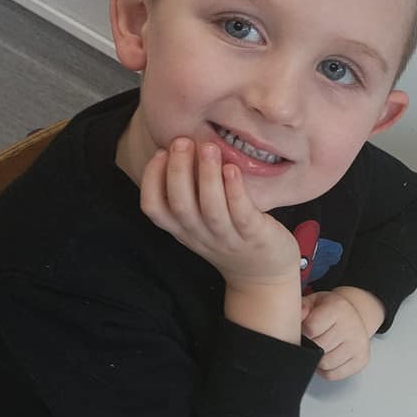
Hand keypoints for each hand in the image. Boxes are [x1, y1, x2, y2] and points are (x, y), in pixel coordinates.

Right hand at [139, 138, 299, 289]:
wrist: (264, 276)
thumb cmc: (232, 238)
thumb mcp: (202, 222)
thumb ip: (189, 194)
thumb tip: (179, 148)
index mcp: (183, 229)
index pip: (154, 208)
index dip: (151, 179)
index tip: (161, 152)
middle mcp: (201, 235)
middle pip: (180, 205)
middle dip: (177, 170)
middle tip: (183, 141)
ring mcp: (228, 238)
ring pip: (210, 209)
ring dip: (207, 175)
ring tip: (208, 147)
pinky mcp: (254, 237)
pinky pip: (241, 214)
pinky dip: (235, 191)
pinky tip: (232, 169)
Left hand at [301, 287, 383, 379]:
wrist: (354, 318)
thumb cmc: (331, 311)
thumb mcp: (315, 301)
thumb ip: (303, 307)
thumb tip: (299, 315)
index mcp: (338, 308)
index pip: (311, 328)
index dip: (303, 332)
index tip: (306, 329)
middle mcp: (352, 326)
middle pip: (319, 347)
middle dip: (311, 346)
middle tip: (313, 340)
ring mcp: (358, 344)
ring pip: (325, 363)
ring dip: (317, 360)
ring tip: (319, 349)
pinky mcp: (361, 360)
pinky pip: (333, 374)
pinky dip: (325, 370)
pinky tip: (327, 358)